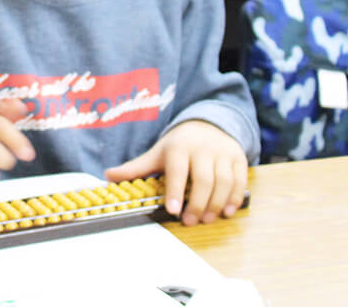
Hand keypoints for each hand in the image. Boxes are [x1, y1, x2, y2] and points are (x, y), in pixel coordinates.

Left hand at [105, 119, 246, 225]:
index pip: (177, 171)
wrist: (207, 125)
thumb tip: (108, 176)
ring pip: (223, 181)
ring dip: (216, 203)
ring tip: (207, 219)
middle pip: (203, 179)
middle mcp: (202, 149)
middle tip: (190, 221)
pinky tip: (226, 211)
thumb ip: (136, 168)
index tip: (173, 211)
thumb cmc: (179, 145)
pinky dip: (234, 198)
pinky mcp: (238, 158)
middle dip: (197, 203)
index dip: (175, 191)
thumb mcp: (157, 154)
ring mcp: (223, 153)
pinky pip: (240, 181)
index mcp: (179, 147)